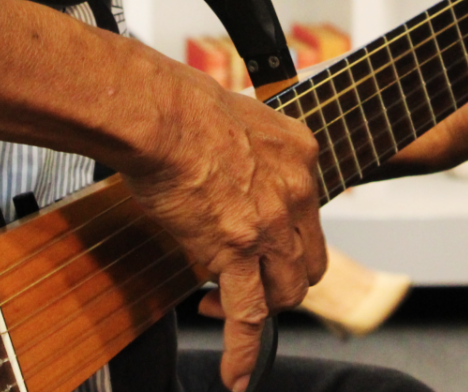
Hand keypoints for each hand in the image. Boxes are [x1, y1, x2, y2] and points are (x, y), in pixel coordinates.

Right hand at [123, 71, 325, 391]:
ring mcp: (269, 227)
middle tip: (244, 280)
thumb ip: (248, 148)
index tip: (257, 242)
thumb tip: (229, 161)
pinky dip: (243, 352)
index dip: (284, 237)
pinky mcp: (235, 252)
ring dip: (262, 307)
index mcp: (301, 156)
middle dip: (280, 278)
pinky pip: (247, 316)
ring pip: (285, 291)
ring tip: (222, 306)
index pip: (308, 214)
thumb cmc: (181, 104)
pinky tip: (237, 377)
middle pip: (307, 260)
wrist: (159, 113)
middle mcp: (296, 193)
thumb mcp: (240, 115)